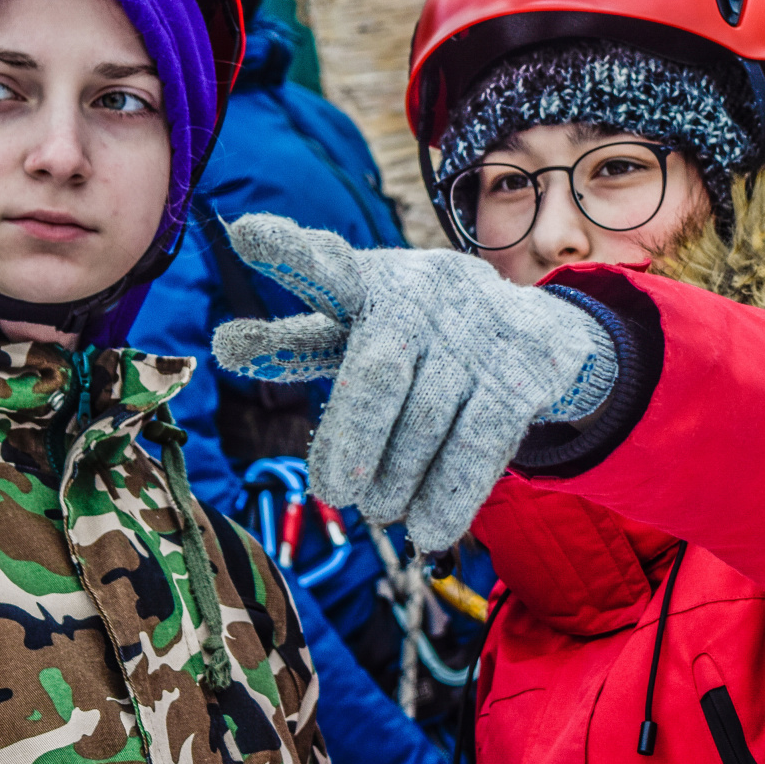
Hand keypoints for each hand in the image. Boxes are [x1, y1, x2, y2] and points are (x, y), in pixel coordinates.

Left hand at [212, 216, 617, 551]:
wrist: (542, 334)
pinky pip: (478, 445)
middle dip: (355, 438)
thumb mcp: (361, 328)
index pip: (324, 266)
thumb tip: (222, 346)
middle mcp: (422, 297)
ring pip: (425, 422)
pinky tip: (429, 530)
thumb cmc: (421, 335)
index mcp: (370, 282)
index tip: (242, 233)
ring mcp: (476, 333)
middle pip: (377, 374)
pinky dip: (448, 495)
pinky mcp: (521, 372)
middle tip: (336, 491)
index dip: (287, 251)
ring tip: (378, 511)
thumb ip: (298, 340)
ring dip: (397, 479)